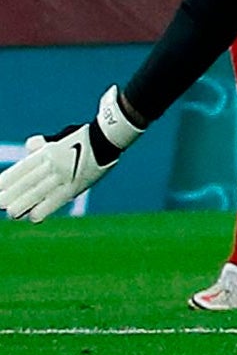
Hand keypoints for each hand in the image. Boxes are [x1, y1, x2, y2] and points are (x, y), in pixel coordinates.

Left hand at [0, 87, 140, 222]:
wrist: (108, 139)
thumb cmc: (83, 138)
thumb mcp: (60, 138)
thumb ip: (43, 144)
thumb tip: (31, 144)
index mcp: (47, 152)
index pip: (21, 169)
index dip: (7, 181)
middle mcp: (52, 164)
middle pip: (27, 183)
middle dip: (11, 195)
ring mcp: (64, 175)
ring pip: (38, 192)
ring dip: (23, 204)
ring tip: (11, 213)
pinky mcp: (75, 186)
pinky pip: (56, 200)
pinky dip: (44, 209)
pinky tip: (34, 217)